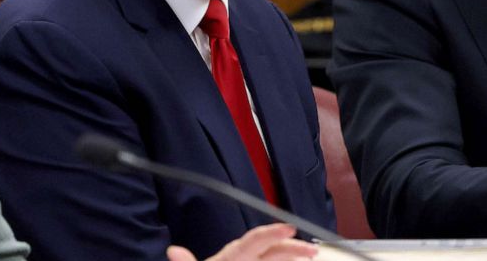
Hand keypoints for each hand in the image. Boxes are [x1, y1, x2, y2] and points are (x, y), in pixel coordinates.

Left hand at [166, 224, 317, 260]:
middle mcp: (246, 259)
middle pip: (274, 249)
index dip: (271, 232)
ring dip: (296, 255)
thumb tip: (173, 252)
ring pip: (279, 258)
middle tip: (312, 251)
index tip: (289, 228)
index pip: (253, 241)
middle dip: (294, 247)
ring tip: (313, 255)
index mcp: (231, 257)